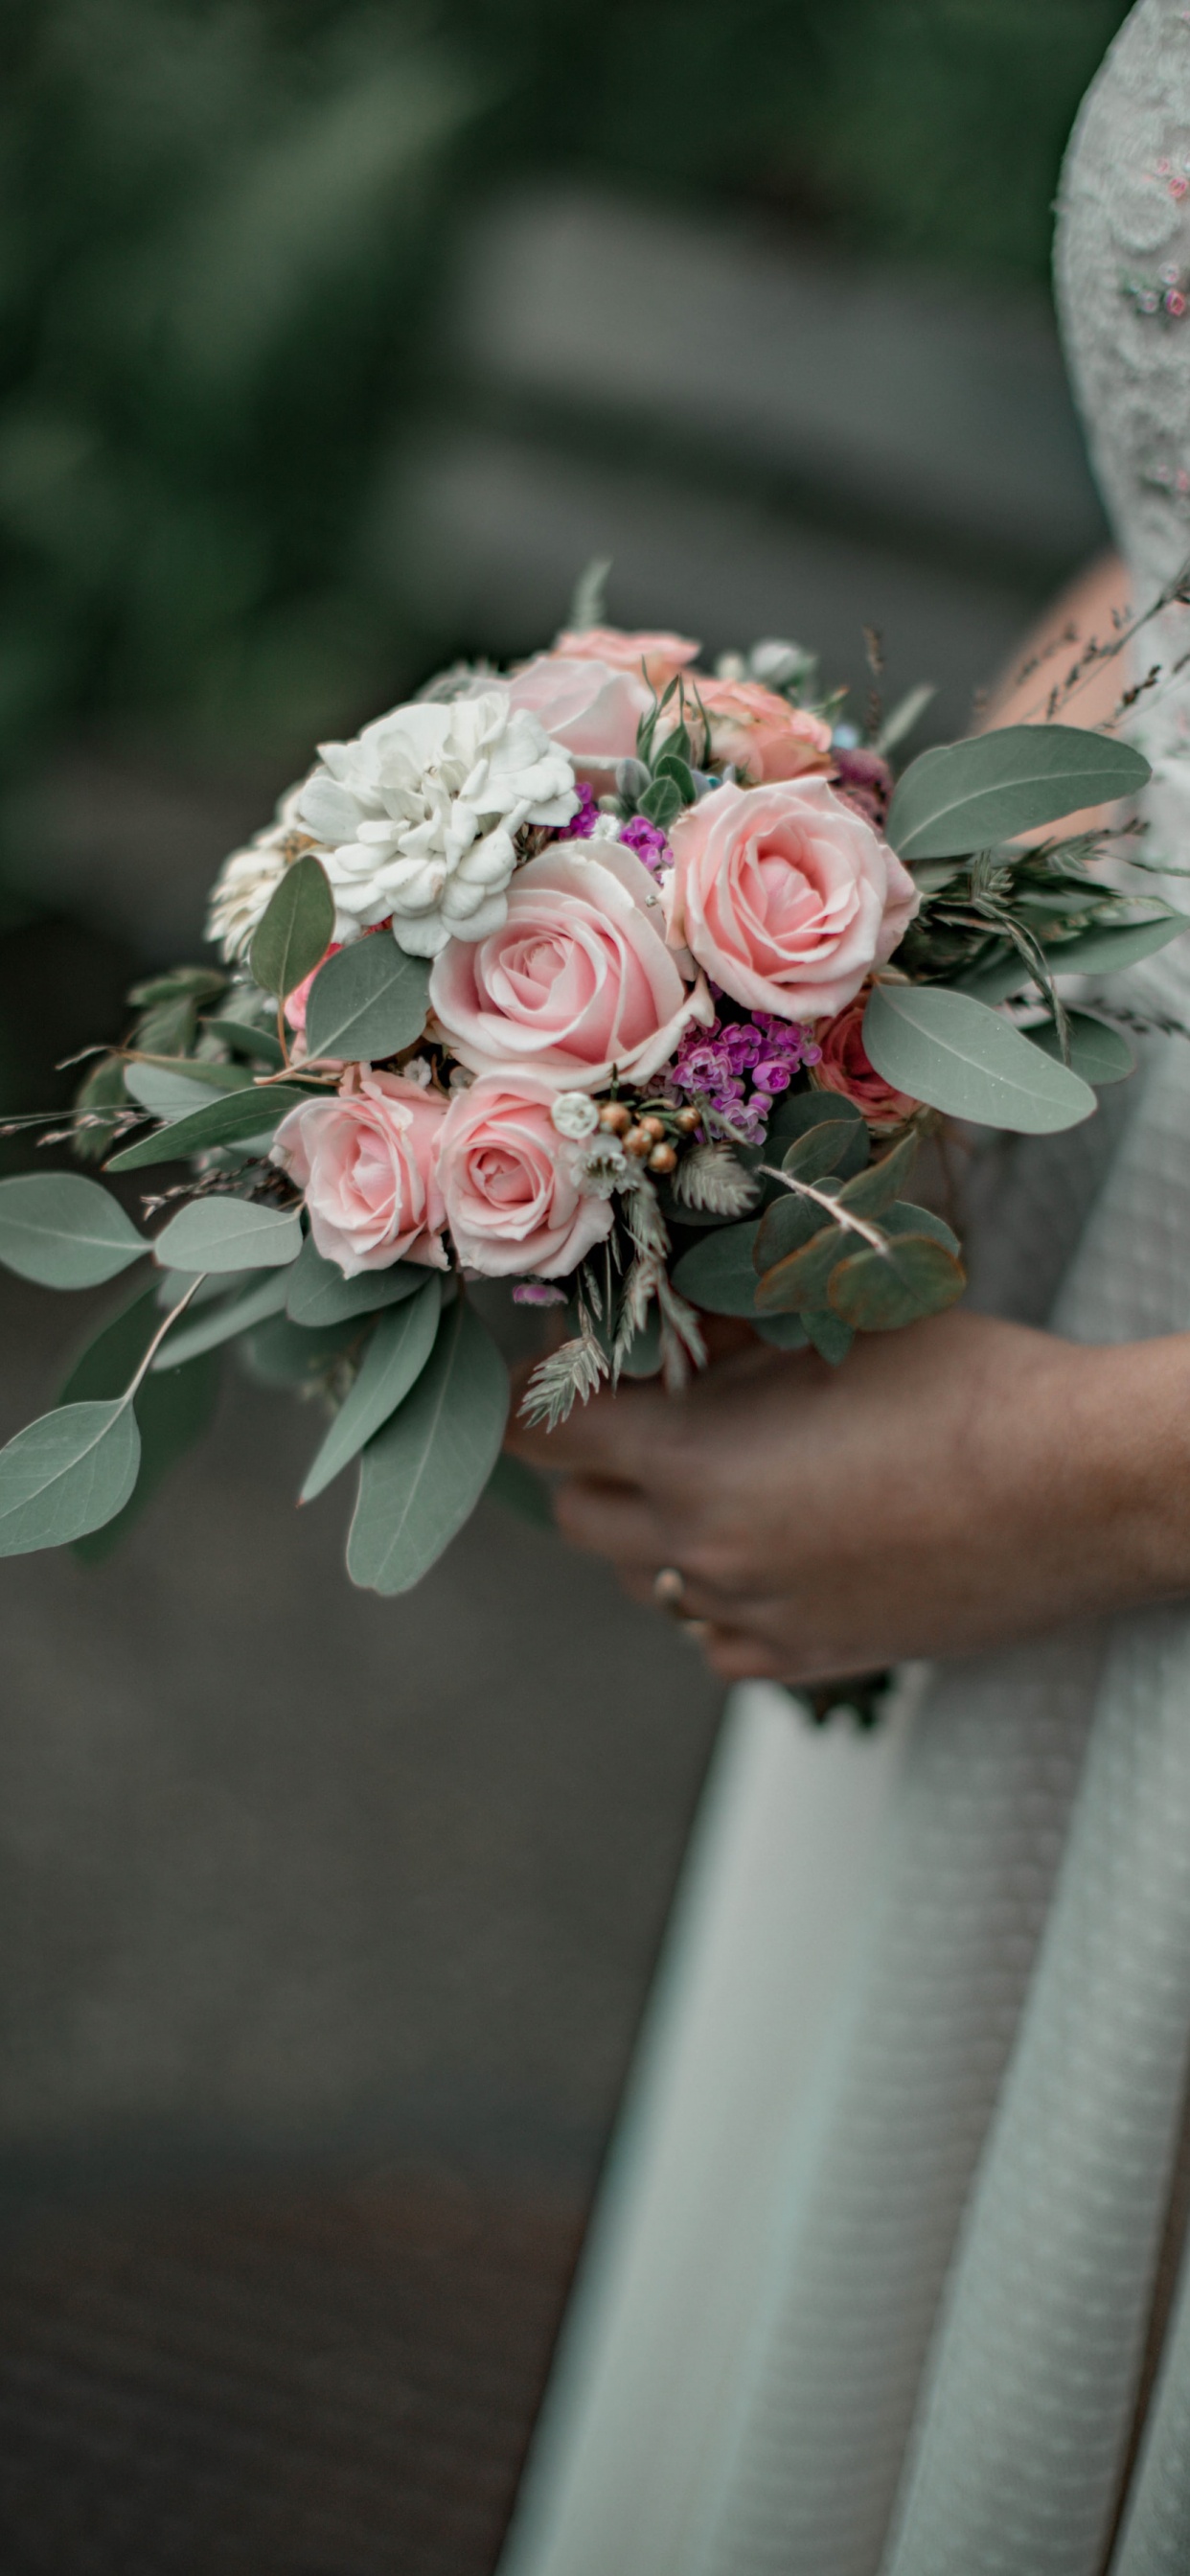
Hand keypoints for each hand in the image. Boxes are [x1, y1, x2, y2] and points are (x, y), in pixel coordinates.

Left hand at [507, 1311, 1189, 1684]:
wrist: (1081, 1485)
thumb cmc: (969, 1385)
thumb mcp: (828, 1328)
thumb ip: (726, 1333)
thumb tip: (669, 1324)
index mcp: (693, 1461)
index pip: (541, 1436)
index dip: (533, 1396)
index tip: (550, 1374)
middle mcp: (705, 1552)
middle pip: (579, 1518)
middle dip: (592, 1463)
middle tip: (640, 1416)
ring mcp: (758, 1618)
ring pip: (645, 1584)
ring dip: (656, 1530)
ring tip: (724, 1476)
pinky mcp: (813, 1658)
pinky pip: (715, 1641)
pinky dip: (718, 1600)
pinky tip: (772, 1550)